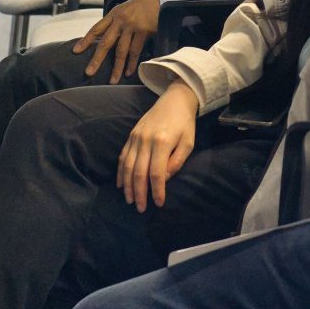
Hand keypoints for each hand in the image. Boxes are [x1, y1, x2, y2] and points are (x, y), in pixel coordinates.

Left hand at [73, 0, 159, 83]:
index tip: (76, 51)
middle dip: (96, 59)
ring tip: (112, 80)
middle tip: (89, 72)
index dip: (85, 41)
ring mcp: (132, 26)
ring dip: (117, 67)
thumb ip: (118, 21)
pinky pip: (135, 51)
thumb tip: (110, 37)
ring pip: (121, 51)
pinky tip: (129, 72)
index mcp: (114, 14)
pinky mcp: (143, 31)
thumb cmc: (145, 3)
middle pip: (105, 43)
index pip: (96, 29)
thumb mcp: (126, 9)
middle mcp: (120, 20)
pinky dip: (132, 63)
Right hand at [117, 81, 198, 211]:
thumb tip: (164, 180)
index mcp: (162, 142)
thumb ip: (176, 162)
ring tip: (130, 200)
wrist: (174, 100)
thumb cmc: (184, 124)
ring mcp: (136, 138)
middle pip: (139, 172)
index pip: (157, 173)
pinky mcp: (131, 135)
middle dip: (139, 193)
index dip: (157, 190)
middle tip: (141, 208)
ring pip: (127, 166)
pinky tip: (120, 184)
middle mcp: (145, 140)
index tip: (158, 203)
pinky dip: (120, 172)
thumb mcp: (188, 143)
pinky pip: (122, 157)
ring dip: (127, 186)